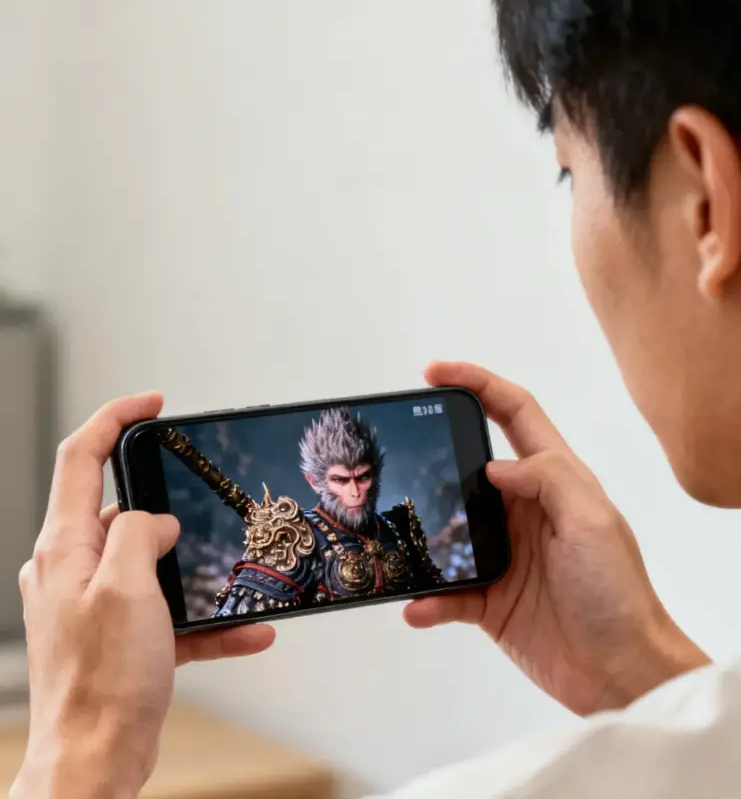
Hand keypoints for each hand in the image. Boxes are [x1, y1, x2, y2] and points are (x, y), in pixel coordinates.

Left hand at [13, 394, 274, 798]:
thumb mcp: (125, 589)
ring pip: (153, 562)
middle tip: (205, 496)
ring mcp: (100, 605)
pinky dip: (208, 618)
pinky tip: (249, 630)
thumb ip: (138, 535)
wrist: (94, 766)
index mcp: (66, 548)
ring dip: (196, 567)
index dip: (116, 419)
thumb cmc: (100, 685)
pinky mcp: (124, 638)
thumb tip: (155, 521)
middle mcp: (77, 570)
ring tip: (234, 567)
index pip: (82, 458)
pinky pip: (172, 613)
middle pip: (121, 508)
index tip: (154, 403)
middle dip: (168, 502)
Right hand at [405, 363, 708, 716]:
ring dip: (423, 534)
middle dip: (435, 455)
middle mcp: (524, 510)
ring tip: (398, 536)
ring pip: (450, 528)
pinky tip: (417, 607)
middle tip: (401, 455)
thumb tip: (493, 465)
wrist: (622, 675)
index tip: (434, 373)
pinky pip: (448, 592)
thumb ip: (547, 477)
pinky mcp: (492, 600)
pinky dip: (429, 599)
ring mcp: (505, 555)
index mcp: (554, 480)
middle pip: (470, 465)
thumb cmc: (617, 592)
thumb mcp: (591, 519)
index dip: (477, 384)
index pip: (514, 413)